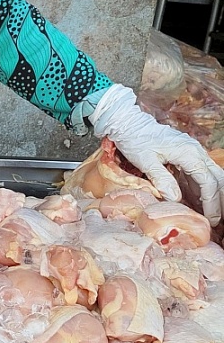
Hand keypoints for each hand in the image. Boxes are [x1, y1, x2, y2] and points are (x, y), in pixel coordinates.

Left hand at [90, 84, 223, 223]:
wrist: (127, 123)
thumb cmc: (134, 139)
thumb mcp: (145, 160)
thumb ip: (161, 179)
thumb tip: (175, 199)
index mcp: (189, 153)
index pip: (208, 182)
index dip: (211, 202)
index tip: (211, 219)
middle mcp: (196, 152)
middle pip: (217, 179)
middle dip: (218, 200)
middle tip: (215, 219)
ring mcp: (193, 152)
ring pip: (211, 176)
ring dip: (211, 195)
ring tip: (208, 214)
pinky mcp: (186, 155)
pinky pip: (199, 174)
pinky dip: (200, 189)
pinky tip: (197, 203)